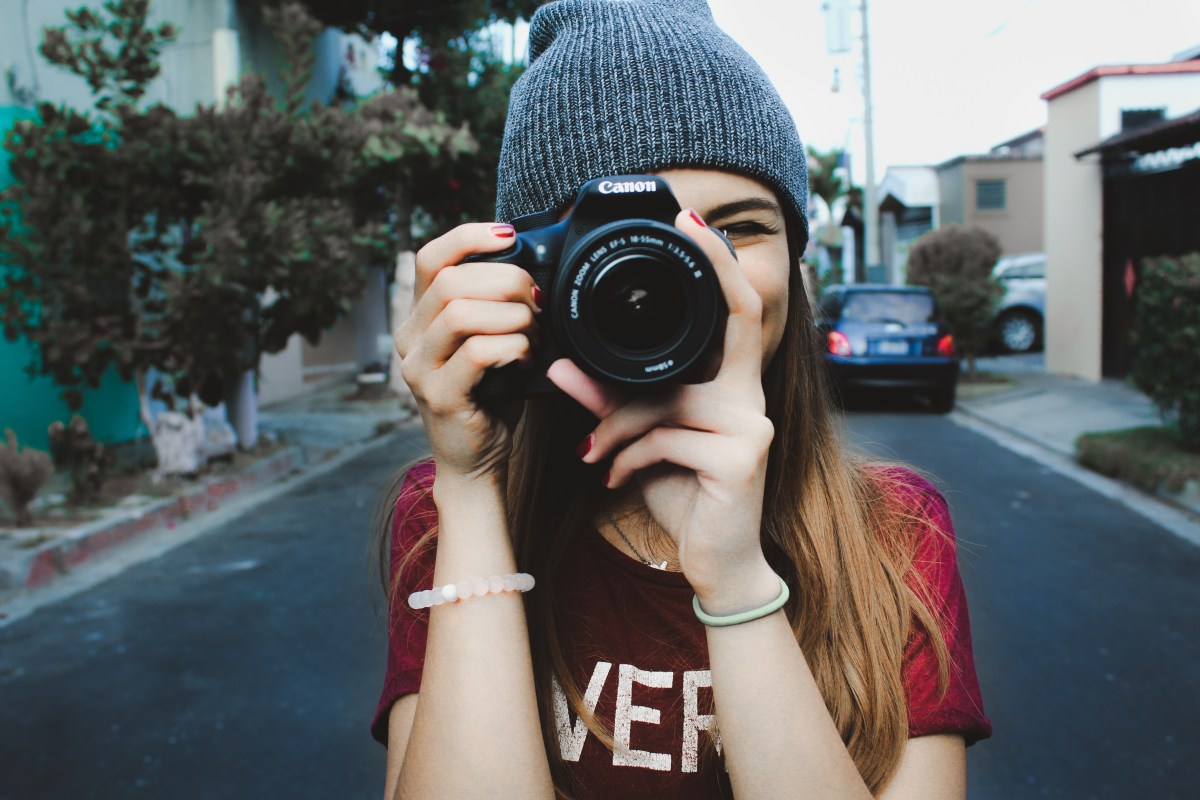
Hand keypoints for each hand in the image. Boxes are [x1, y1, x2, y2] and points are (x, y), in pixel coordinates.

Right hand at [394, 223, 539, 483]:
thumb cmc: (489, 397)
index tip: (508, 234)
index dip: (468, 237)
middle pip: (451, 282)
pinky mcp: (439, 396)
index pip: (430, 258)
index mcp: (419, 318)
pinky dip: (512, 347)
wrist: (476, 460)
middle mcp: (409, 339)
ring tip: (532, 334)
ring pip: (462, 313)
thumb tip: (529, 262)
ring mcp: (419, 369)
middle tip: (537, 301)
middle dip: (506, 281)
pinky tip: (524, 357)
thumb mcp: (488, 340)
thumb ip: (494, 304)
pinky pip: (479, 352)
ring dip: (512, 317)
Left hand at [548, 209, 778, 606]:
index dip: (718, 260)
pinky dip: (627, 458)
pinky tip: (612, 479)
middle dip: (668, 321)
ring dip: (614, 427)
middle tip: (606, 315)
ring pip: (663, 400)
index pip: (737, 307)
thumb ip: (608, 400)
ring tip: (591, 454)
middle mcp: (750, 397)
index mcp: (733, 384)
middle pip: (709, 337)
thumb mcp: (641, 441)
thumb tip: (559, 365)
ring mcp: (750, 427)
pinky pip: (664, 439)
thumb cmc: (685, 494)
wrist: (718, 564)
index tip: (689, 218)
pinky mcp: (740, 459)